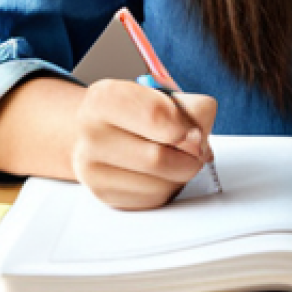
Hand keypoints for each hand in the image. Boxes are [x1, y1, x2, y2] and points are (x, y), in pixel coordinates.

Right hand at [70, 78, 217, 210]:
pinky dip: (169, 186)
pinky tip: (162, 170)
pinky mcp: (105, 196)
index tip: (197, 131)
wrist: (90, 129)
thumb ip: (187, 108)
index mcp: (105, 99)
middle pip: (159, 157)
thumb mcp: (157, 92)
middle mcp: (93, 136)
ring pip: (160, 184)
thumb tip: (202, 139)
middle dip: (190, 156)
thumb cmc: (132, 109)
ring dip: (182, 172)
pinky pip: (154, 199)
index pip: (156, 116)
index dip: (187, 126)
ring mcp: (94, 171)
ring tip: (177, 156)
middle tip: (197, 148)